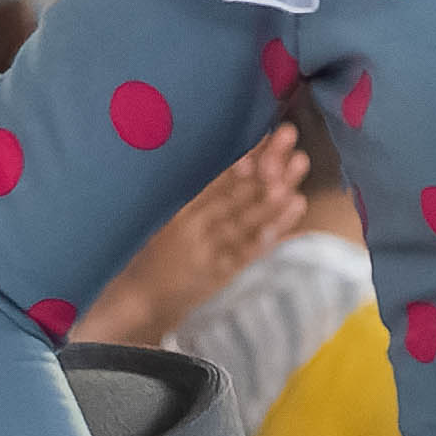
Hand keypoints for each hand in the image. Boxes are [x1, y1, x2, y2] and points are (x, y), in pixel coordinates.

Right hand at [82, 129, 308, 342]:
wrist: (140, 300)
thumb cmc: (159, 256)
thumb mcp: (174, 222)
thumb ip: (204, 197)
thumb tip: (245, 166)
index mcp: (183, 210)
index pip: (219, 178)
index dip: (245, 157)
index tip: (267, 135)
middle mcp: (195, 227)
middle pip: (237, 193)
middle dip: (267, 166)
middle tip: (291, 141)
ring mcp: (208, 251)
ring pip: (245, 221)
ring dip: (271, 200)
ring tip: (295, 176)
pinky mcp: (218, 275)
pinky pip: (246, 254)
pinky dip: (266, 237)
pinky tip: (286, 220)